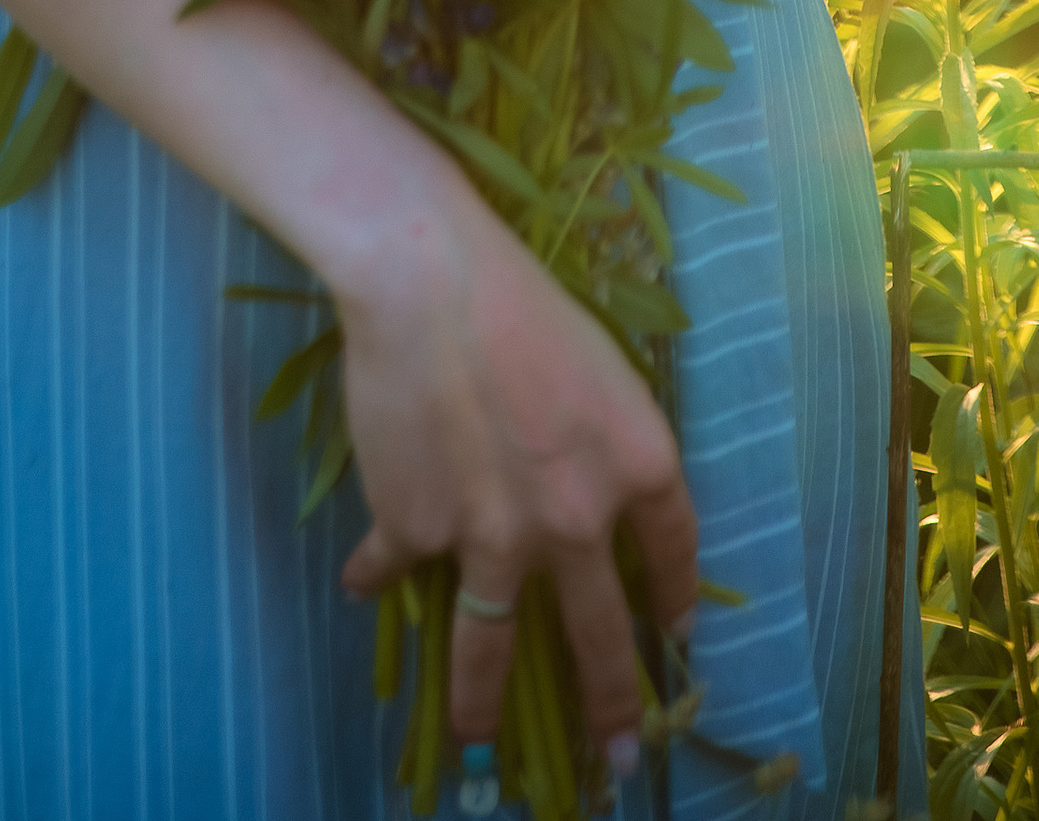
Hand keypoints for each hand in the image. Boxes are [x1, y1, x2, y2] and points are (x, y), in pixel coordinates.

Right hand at [332, 189, 697, 762]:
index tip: (674, 637)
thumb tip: (585, 500)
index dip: (674, 599)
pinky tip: (365, 584)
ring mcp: (493, 539)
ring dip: (484, 706)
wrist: (428, 281)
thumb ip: (601, 442)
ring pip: (492, 648)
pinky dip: (376, 575)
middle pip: (600, 634)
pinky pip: (394, 567)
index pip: (673, 552)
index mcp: (638, 466)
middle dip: (609, 705)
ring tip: (480, 747)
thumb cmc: (519, 298)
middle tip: (615, 757)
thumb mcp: (598, 366)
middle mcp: (576, 521)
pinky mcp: (417, 532)